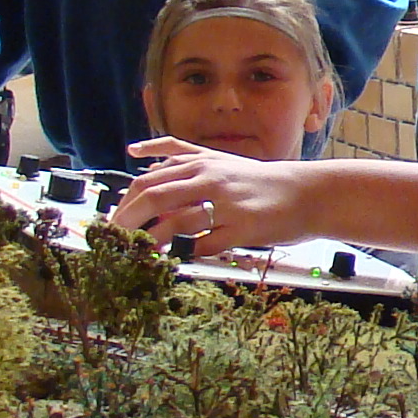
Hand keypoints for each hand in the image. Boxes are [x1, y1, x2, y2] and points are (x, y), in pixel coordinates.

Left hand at [116, 138, 315, 254]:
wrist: (305, 193)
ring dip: (154, 242)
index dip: (123, 204)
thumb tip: (141, 158)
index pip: (147, 181)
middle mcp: (210, 180)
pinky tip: (180, 259)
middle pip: (153, 198)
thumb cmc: (258, 181)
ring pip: (175, 224)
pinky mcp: (242, 229)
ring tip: (143, 255)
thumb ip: (181, 158)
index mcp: (200, 164)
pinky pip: (204, 246)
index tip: (112, 223)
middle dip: (127, 223)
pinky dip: (187, 255)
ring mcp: (226, 205)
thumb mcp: (218, 160)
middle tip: (116, 242)